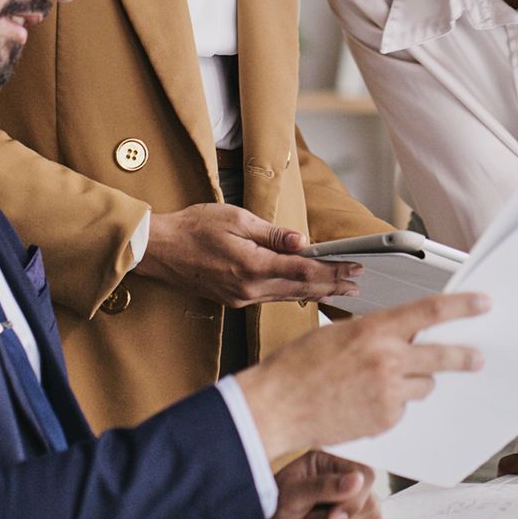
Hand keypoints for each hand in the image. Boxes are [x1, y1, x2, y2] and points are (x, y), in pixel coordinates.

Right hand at [141, 204, 360, 306]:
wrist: (158, 250)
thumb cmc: (192, 228)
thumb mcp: (234, 219)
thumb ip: (271, 233)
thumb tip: (301, 241)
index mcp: (252, 266)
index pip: (304, 271)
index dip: (334, 270)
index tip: (355, 267)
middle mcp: (249, 289)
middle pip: (302, 289)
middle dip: (333, 285)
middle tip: (359, 283)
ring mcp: (241, 298)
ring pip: (289, 297)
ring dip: (317, 293)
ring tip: (341, 290)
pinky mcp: (234, 300)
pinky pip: (273, 299)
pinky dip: (295, 295)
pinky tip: (307, 292)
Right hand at [236, 292, 488, 457]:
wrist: (277, 406)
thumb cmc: (298, 368)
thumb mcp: (338, 333)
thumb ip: (375, 335)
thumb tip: (401, 337)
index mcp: (374, 329)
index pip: (430, 311)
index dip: (463, 306)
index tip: (483, 304)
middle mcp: (387, 359)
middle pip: (442, 355)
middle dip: (463, 356)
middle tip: (478, 357)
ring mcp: (389, 393)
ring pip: (424, 385)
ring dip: (415, 383)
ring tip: (384, 383)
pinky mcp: (385, 420)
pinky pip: (402, 409)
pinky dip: (392, 406)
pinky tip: (364, 403)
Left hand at [247, 452, 380, 518]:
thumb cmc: (273, 511)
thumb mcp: (291, 495)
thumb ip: (322, 486)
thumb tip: (356, 480)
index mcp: (329, 463)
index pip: (365, 475)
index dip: (353, 500)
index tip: (332, 518)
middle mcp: (344, 479)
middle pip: (371, 501)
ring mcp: (352, 502)